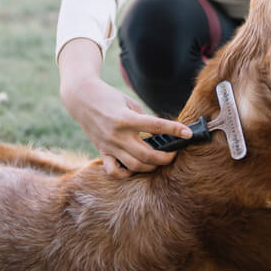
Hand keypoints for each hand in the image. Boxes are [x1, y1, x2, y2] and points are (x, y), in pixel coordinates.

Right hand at [58, 39, 192, 178]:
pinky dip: (126, 173)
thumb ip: (144, 119)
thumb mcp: (129, 103)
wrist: (81, 98)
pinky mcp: (102, 151)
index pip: (155, 126)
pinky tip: (135, 167)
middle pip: (147, 154)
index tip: (188, 133)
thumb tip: (161, 134)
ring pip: (134, 165)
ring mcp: (109, 145)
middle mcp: (117, 134)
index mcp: (126, 118)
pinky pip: (114, 171)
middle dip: (165, 157)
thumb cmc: (109, 97)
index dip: (174, 130)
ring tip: (158, 161)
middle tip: (173, 154)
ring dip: (150, 167)